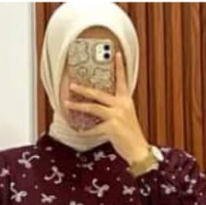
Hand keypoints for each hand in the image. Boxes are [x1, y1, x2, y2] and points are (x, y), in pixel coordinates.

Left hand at [64, 50, 150, 165]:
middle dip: (84, 89)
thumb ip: (115, 109)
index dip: (119, 67)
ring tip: (67, 103)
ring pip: (93, 107)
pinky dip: (84, 131)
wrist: (138, 149)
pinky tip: (77, 131)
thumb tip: (99, 108)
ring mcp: (117, 116)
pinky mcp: (112, 128)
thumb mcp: (125, 117)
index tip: (115, 54)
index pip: (122, 80)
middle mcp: (122, 105)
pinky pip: (93, 129)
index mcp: (126, 101)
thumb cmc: (130, 135)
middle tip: (72, 85)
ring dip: (78, 105)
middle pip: (100, 93)